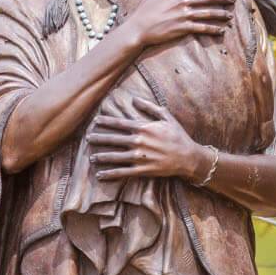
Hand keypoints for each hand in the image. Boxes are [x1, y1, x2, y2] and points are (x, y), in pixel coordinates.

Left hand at [86, 87, 210, 180]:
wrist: (188, 157)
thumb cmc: (178, 135)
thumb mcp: (166, 116)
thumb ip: (149, 107)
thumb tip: (134, 99)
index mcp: (143, 128)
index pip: (119, 123)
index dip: (105, 122)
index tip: (95, 121)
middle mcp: (139, 142)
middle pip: (113, 139)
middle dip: (99, 138)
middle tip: (87, 138)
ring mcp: (140, 157)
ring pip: (115, 157)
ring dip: (102, 157)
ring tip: (91, 158)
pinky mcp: (143, 170)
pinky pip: (123, 172)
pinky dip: (111, 174)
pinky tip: (100, 175)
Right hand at [118, 0, 233, 51]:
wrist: (137, 28)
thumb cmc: (144, 10)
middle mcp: (181, 1)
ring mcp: (182, 15)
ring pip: (207, 13)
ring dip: (221, 14)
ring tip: (230, 15)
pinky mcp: (182, 27)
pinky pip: (201, 27)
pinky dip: (213, 28)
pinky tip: (221, 30)